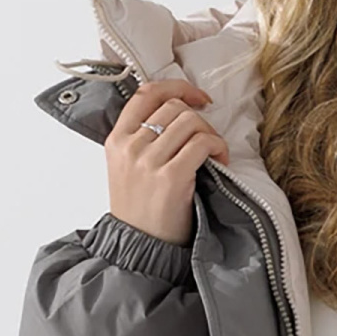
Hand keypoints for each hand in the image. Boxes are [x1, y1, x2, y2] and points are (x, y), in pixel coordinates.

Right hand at [104, 76, 229, 245]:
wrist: (139, 248)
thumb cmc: (139, 210)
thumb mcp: (126, 167)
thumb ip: (141, 138)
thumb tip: (176, 112)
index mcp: (117, 139)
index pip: (146, 93)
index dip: (177, 87)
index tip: (197, 98)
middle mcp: (130, 146)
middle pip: (174, 107)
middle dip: (199, 119)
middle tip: (208, 139)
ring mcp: (149, 161)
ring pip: (190, 121)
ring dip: (210, 134)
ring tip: (214, 154)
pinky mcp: (171, 177)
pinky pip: (202, 143)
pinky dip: (218, 148)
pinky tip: (219, 162)